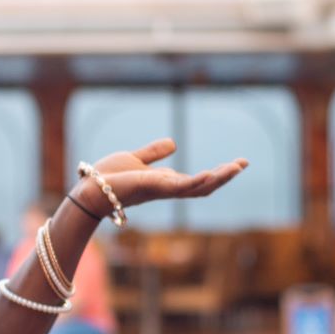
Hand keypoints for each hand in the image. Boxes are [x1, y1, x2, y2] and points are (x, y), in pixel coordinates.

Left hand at [75, 139, 245, 213]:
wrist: (90, 188)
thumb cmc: (109, 178)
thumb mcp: (136, 159)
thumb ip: (154, 153)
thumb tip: (173, 143)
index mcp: (166, 183)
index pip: (198, 180)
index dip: (218, 173)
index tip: (237, 163)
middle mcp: (168, 189)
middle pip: (204, 186)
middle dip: (225, 176)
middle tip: (244, 163)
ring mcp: (162, 190)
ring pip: (197, 188)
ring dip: (218, 178)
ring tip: (237, 167)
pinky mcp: (153, 187)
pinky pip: (179, 187)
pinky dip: (196, 181)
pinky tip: (211, 174)